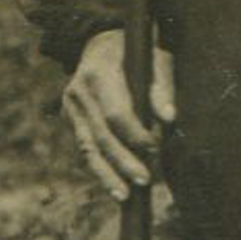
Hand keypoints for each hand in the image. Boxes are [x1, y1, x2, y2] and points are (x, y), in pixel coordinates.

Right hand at [63, 28, 175, 200]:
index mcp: (98, 74)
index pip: (116, 113)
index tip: (156, 149)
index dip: (136, 134)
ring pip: (88, 148)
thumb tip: (170, 118)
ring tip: (125, 197)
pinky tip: (116, 187)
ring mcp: (70, 108)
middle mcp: (78, 93)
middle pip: (101, 136)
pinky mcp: (71, 120)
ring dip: (107, 175)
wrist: (100, 42)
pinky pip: (86, 149)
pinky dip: (101, 169)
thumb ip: (163, 86)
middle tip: (146, 181)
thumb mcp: (155, 58)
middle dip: (123, 162)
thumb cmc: (137, 52)